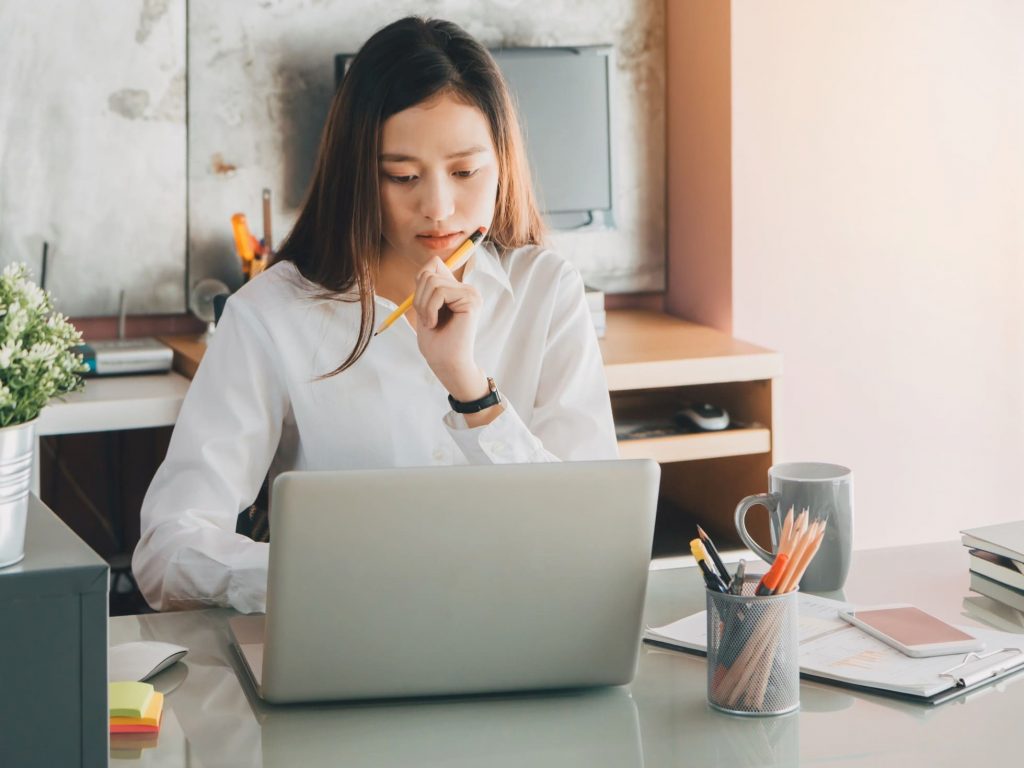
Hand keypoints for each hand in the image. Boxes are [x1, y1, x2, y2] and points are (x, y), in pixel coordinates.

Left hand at [412, 257, 487, 399]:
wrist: (447, 364)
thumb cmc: (436, 342)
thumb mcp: (425, 306)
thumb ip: (429, 284)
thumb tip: (433, 260)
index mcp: (457, 289)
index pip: (433, 264)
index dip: (420, 282)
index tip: (423, 307)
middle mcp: (467, 289)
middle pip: (430, 272)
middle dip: (419, 297)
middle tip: (426, 319)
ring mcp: (471, 293)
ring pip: (433, 282)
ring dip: (423, 305)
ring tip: (431, 323)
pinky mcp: (471, 300)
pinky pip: (440, 292)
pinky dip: (430, 309)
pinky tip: (434, 324)